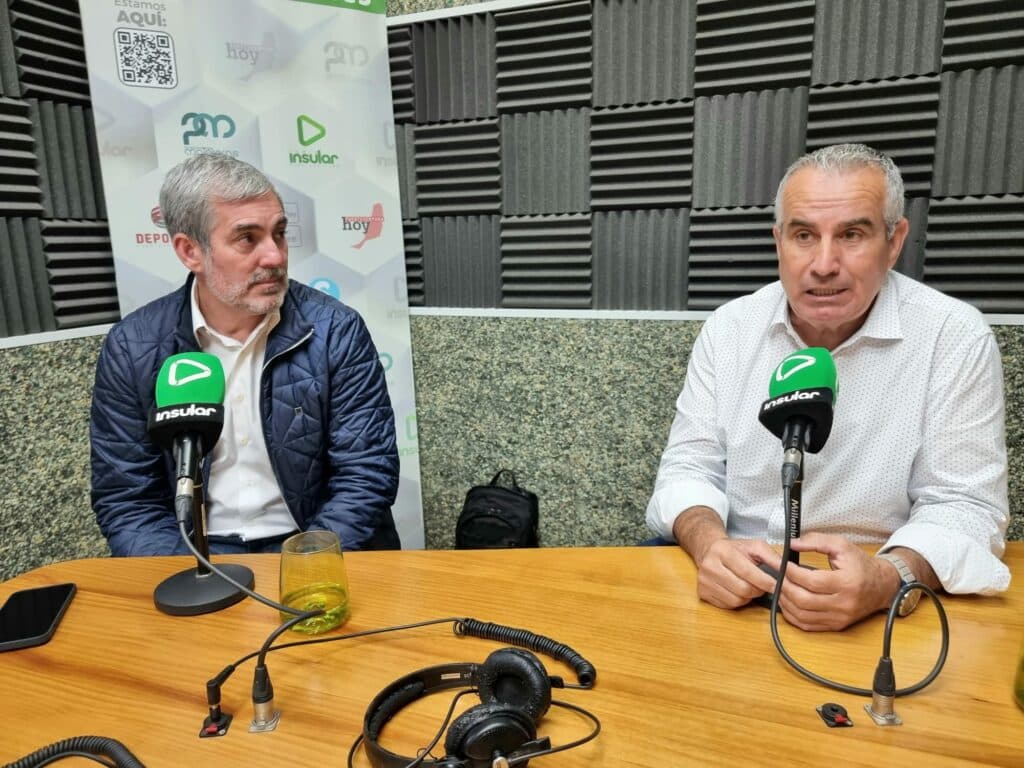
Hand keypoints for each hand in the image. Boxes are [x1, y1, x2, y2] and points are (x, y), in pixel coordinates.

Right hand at [695, 538, 782, 608]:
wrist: (709, 550)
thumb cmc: (735, 549)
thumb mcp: (754, 546)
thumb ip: (772, 557)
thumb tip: (788, 570)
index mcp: (722, 551)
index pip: (748, 572)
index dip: (765, 581)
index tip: (777, 585)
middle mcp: (710, 566)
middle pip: (743, 589)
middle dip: (758, 590)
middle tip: (762, 585)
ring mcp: (704, 581)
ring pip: (736, 600)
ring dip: (748, 596)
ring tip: (748, 585)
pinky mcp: (703, 593)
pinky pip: (728, 605)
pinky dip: (737, 600)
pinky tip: (737, 590)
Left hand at [777, 532, 899, 630]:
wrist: (882, 586)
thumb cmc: (861, 565)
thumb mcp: (841, 545)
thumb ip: (816, 541)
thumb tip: (791, 544)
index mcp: (847, 583)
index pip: (812, 581)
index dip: (792, 572)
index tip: (781, 563)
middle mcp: (844, 604)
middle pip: (805, 600)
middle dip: (785, 587)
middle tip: (777, 576)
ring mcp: (840, 617)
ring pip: (803, 615)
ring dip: (785, 602)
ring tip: (779, 587)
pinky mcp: (836, 625)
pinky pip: (808, 625)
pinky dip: (793, 615)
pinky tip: (787, 602)